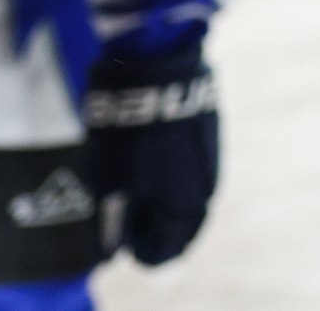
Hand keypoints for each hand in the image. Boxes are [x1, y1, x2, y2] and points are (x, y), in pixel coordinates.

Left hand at [83, 52, 217, 266]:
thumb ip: (114, 222)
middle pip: (180, 224)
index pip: (165, 251)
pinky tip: (153, 155)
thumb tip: (114, 250)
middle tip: (127, 215)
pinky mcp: (209, 129)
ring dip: (165, 197)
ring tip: (136, 184)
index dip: (139, 250)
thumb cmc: (127, 133)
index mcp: (184, 208)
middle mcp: (206, 188)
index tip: (121, 241)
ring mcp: (211, 156)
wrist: (158, 68)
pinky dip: (173, 170)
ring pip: (188, 192)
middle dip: (155, 226)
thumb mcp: (109, 183)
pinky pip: (192, 164)